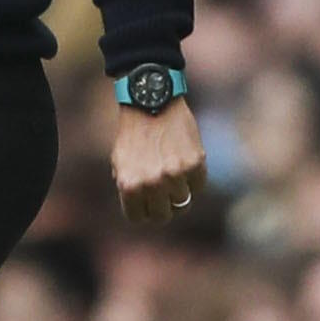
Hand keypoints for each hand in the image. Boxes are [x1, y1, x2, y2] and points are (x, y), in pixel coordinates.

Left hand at [111, 99, 208, 224]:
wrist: (151, 101)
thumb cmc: (133, 133)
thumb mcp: (120, 162)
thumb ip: (130, 188)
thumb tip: (143, 210)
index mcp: (130, 184)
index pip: (139, 218)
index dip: (143, 212)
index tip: (146, 205)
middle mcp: (152, 183)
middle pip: (163, 216)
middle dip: (163, 207)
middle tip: (163, 195)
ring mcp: (175, 175)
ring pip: (183, 201)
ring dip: (179, 190)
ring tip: (172, 171)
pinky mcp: (195, 164)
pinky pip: (199, 186)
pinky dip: (194, 179)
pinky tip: (185, 162)